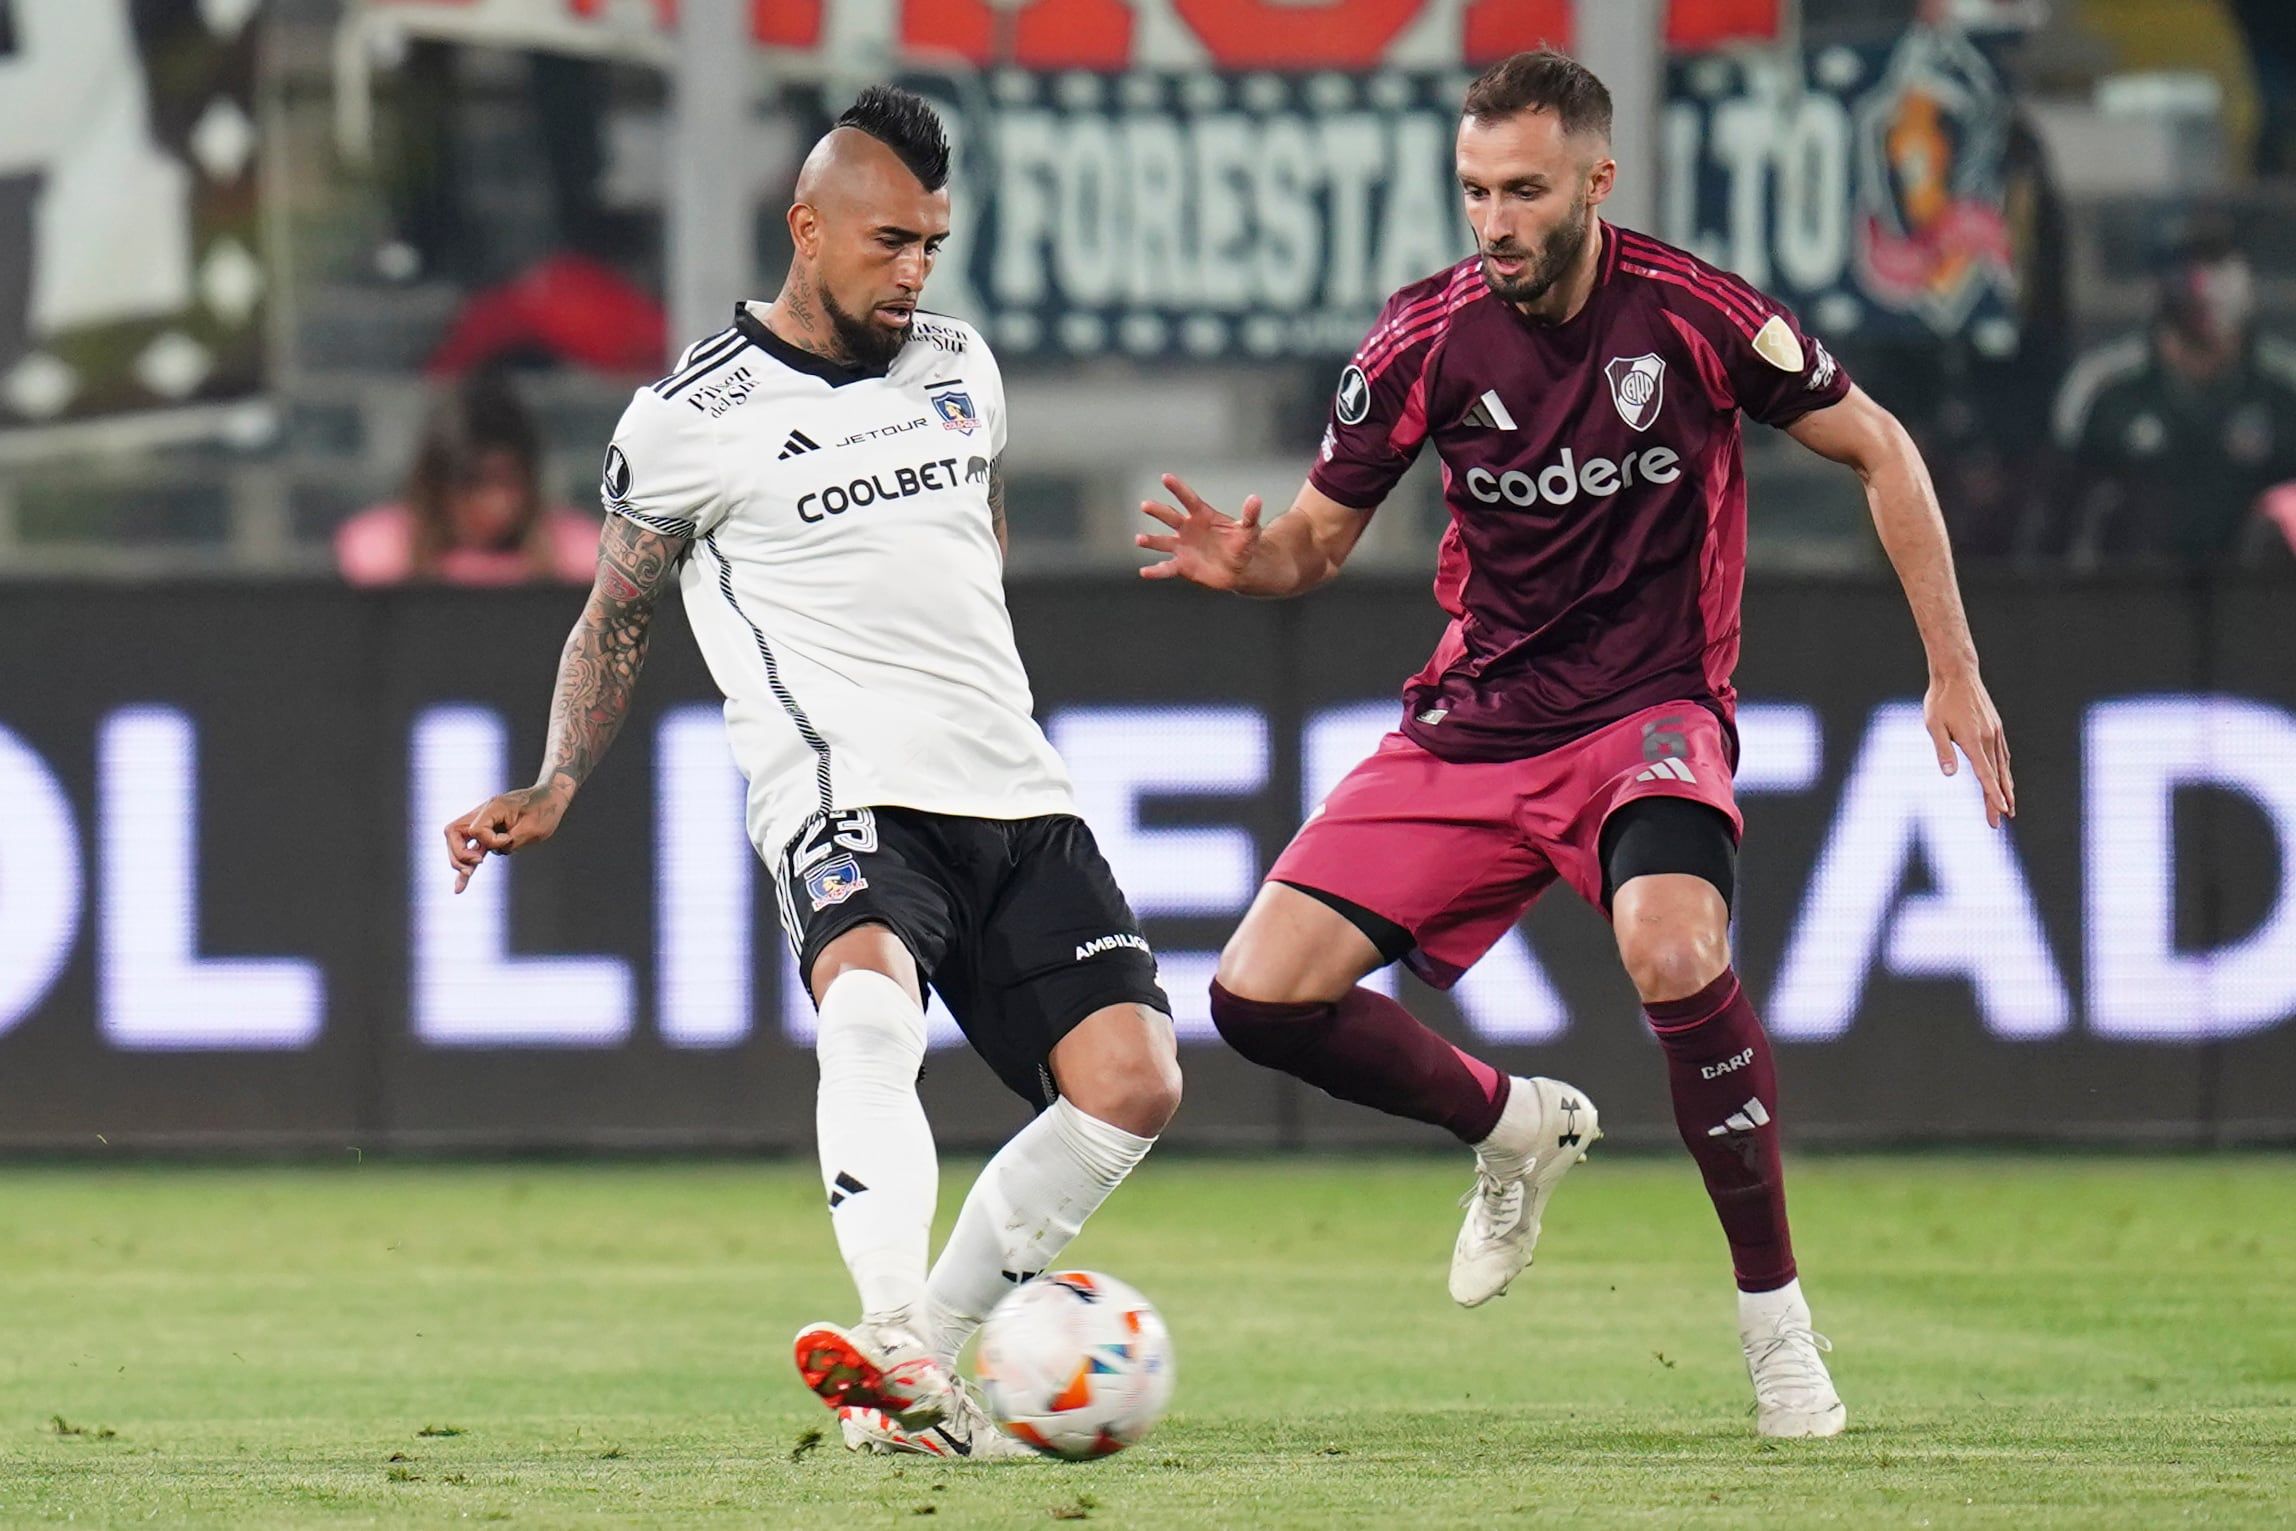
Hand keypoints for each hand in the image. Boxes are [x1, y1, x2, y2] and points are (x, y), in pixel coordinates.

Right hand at [444, 782, 570, 892]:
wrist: (550, 798)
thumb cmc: (545, 811)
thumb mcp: (533, 829)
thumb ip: (512, 840)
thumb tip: (496, 850)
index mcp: (493, 807)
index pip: (476, 829)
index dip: (489, 841)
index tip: (509, 840)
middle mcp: (483, 813)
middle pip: (453, 833)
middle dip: (459, 854)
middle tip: (475, 865)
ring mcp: (484, 822)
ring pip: (457, 841)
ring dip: (459, 861)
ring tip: (463, 882)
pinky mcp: (489, 832)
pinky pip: (472, 848)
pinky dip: (466, 864)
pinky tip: (460, 887)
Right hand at [1136, 474, 1262, 589]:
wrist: (1240, 568)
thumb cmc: (1243, 545)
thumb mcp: (1250, 530)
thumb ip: (1249, 515)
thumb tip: (1255, 499)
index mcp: (1202, 515)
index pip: (1188, 499)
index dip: (1177, 488)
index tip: (1165, 477)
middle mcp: (1188, 528)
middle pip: (1170, 517)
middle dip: (1157, 511)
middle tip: (1145, 505)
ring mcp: (1182, 546)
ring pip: (1162, 542)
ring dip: (1150, 540)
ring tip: (1139, 540)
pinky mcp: (1182, 565)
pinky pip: (1166, 567)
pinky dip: (1155, 571)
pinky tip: (1144, 572)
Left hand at [1924, 668, 2014, 826]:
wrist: (1957, 673)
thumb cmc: (1940, 700)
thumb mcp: (1933, 725)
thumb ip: (1943, 750)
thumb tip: (1951, 774)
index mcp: (1973, 740)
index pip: (1985, 774)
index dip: (1992, 795)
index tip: (2001, 811)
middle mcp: (1989, 738)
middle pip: (1997, 775)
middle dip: (1999, 800)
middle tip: (2002, 821)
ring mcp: (1995, 732)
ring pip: (2003, 766)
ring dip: (2006, 788)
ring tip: (2009, 807)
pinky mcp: (1995, 727)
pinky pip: (2003, 753)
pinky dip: (2005, 769)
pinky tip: (2005, 778)